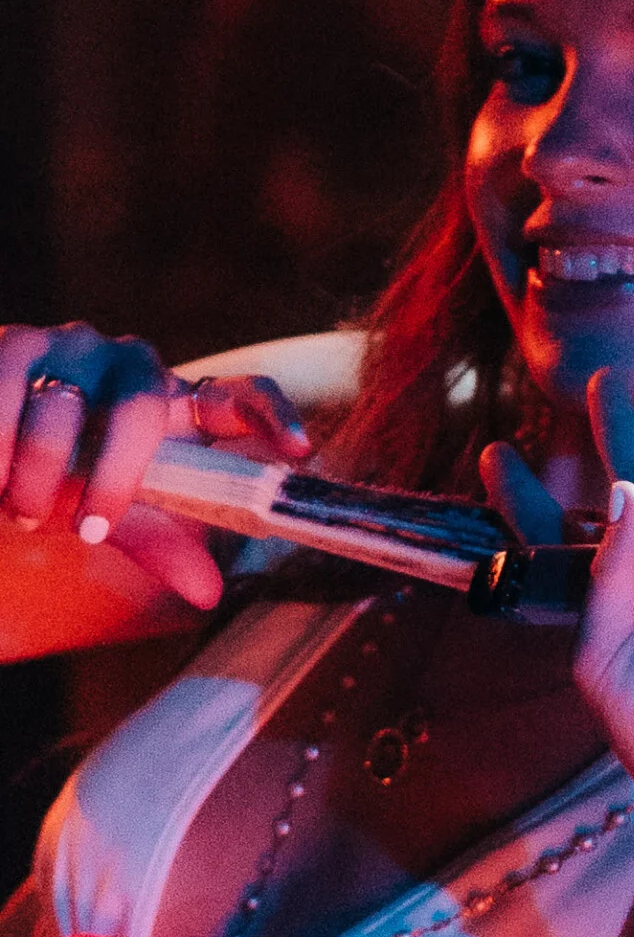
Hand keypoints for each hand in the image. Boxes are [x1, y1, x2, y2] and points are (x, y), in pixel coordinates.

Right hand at [0, 323, 310, 606]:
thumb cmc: (73, 478)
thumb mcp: (119, 513)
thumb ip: (160, 544)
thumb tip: (208, 593)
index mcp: (180, 402)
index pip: (243, 395)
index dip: (275, 415)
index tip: (300, 449)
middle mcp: (134, 363)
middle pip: (139, 410)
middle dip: (112, 478)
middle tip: (87, 532)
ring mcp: (74, 346)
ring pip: (61, 411)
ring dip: (38, 472)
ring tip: (22, 509)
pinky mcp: (12, 343)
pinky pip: (3, 399)